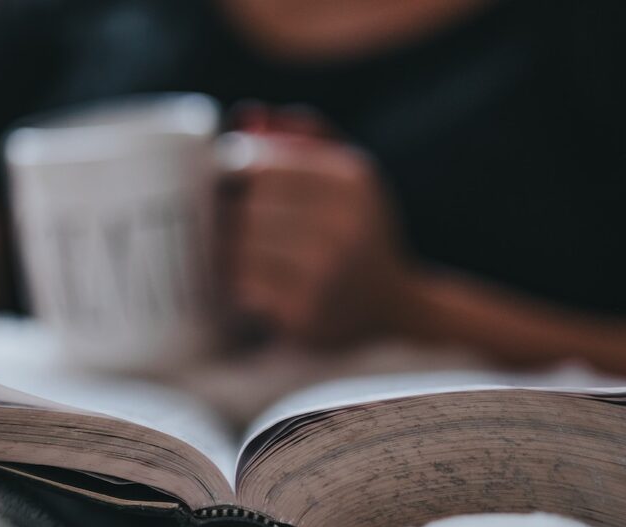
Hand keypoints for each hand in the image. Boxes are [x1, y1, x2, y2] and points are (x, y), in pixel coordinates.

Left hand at [222, 109, 411, 346]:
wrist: (394, 309)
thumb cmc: (359, 232)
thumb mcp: (350, 176)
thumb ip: (303, 136)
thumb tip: (245, 115)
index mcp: (350, 179)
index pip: (260, 165)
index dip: (234, 175)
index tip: (234, 189)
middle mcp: (342, 223)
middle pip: (248, 205)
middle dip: (232, 214)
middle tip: (234, 225)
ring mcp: (324, 271)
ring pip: (240, 245)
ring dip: (232, 250)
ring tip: (245, 254)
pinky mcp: (304, 312)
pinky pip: (243, 285)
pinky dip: (239, 283)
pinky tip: (256, 283)